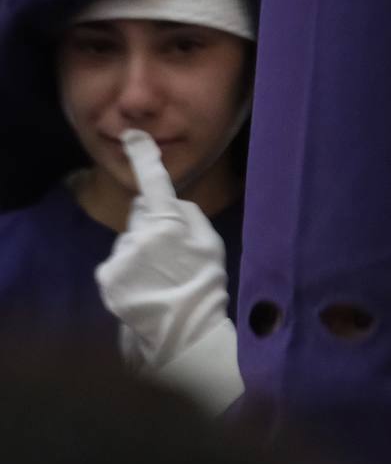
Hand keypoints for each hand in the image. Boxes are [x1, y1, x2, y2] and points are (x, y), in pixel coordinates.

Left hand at [94, 130, 241, 410]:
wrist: (183, 328)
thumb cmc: (205, 281)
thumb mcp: (212, 241)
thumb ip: (190, 216)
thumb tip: (172, 204)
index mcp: (168, 220)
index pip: (155, 182)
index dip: (145, 156)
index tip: (134, 136)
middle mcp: (139, 232)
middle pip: (142, 214)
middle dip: (152, 223)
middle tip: (172, 252)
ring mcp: (120, 255)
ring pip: (130, 240)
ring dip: (141, 251)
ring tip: (160, 276)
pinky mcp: (106, 276)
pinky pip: (117, 262)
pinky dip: (128, 270)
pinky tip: (144, 286)